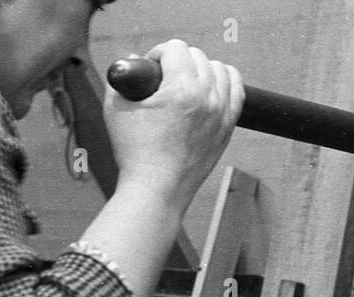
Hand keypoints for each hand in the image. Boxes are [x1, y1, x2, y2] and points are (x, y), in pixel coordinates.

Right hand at [104, 39, 244, 203]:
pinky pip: (237, 92)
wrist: (157, 190)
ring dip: (203, 69)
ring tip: (186, 83)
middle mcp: (208, 99)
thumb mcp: (116, 106)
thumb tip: (136, 59)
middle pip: (199, 57)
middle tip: (163, 79)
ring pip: (222, 70)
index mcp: (182, 90)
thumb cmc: (134, 152)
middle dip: (178, 61)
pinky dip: (224, 84)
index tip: (150, 69)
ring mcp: (222, 114)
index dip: (158, 53)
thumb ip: (124, 75)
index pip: (177, 48)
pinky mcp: (227, 129)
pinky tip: (209, 90)